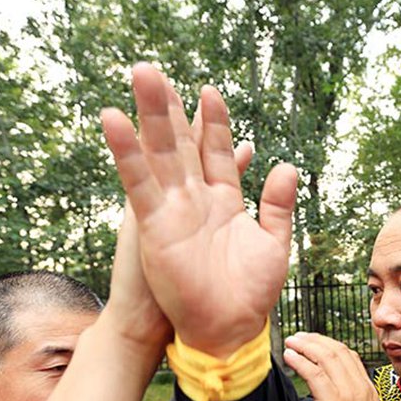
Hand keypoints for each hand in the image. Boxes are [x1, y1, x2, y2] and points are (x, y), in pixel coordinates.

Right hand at [101, 63, 296, 357]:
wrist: (228, 329)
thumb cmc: (251, 294)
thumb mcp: (274, 243)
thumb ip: (277, 205)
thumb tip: (287, 166)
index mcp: (224, 202)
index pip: (215, 152)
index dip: (213, 123)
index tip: (210, 92)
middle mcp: (195, 201)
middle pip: (182, 143)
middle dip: (171, 107)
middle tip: (157, 71)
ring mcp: (174, 210)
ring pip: (160, 153)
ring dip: (150, 115)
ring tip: (142, 75)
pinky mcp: (155, 226)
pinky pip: (139, 183)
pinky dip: (127, 152)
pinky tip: (114, 120)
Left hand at [283, 333, 385, 400]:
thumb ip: (350, 400)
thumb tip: (331, 393)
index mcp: (367, 388)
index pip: (349, 355)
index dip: (328, 344)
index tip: (313, 341)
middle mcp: (359, 386)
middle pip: (336, 350)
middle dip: (314, 340)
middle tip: (298, 337)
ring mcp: (347, 393)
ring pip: (325, 357)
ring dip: (305, 346)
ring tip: (291, 342)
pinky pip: (315, 373)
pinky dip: (300, 361)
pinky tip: (290, 357)